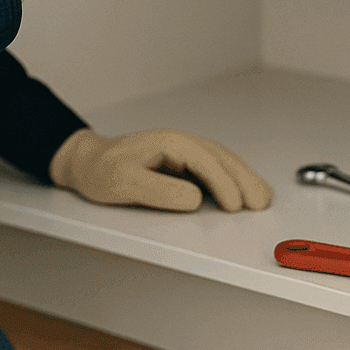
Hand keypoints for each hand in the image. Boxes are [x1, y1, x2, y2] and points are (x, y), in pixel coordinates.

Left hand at [49, 128, 272, 212]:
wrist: (88, 163)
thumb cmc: (102, 171)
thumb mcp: (126, 183)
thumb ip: (161, 192)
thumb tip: (196, 200)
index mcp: (170, 143)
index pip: (205, 161)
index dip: (223, 183)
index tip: (235, 206)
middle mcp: (182, 144)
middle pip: (222, 159)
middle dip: (244, 180)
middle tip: (260, 204)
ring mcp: (185, 153)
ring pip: (223, 162)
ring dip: (244, 179)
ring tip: (261, 199)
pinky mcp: (184, 165)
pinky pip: (216, 169)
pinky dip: (234, 180)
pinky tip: (243, 192)